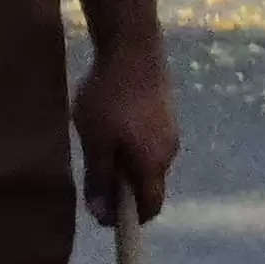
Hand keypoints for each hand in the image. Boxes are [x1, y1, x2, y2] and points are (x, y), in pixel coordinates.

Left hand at [70, 41, 176, 226]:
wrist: (133, 45)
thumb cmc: (110, 97)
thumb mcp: (96, 141)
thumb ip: (100, 179)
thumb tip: (102, 217)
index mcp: (154, 165)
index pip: (149, 207)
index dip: (129, 217)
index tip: (106, 216)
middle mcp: (169, 151)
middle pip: (148, 183)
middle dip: (123, 186)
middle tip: (94, 172)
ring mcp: (170, 129)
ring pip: (147, 158)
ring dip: (126, 159)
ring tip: (98, 139)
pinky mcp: (165, 109)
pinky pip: (148, 137)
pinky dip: (131, 140)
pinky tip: (111, 119)